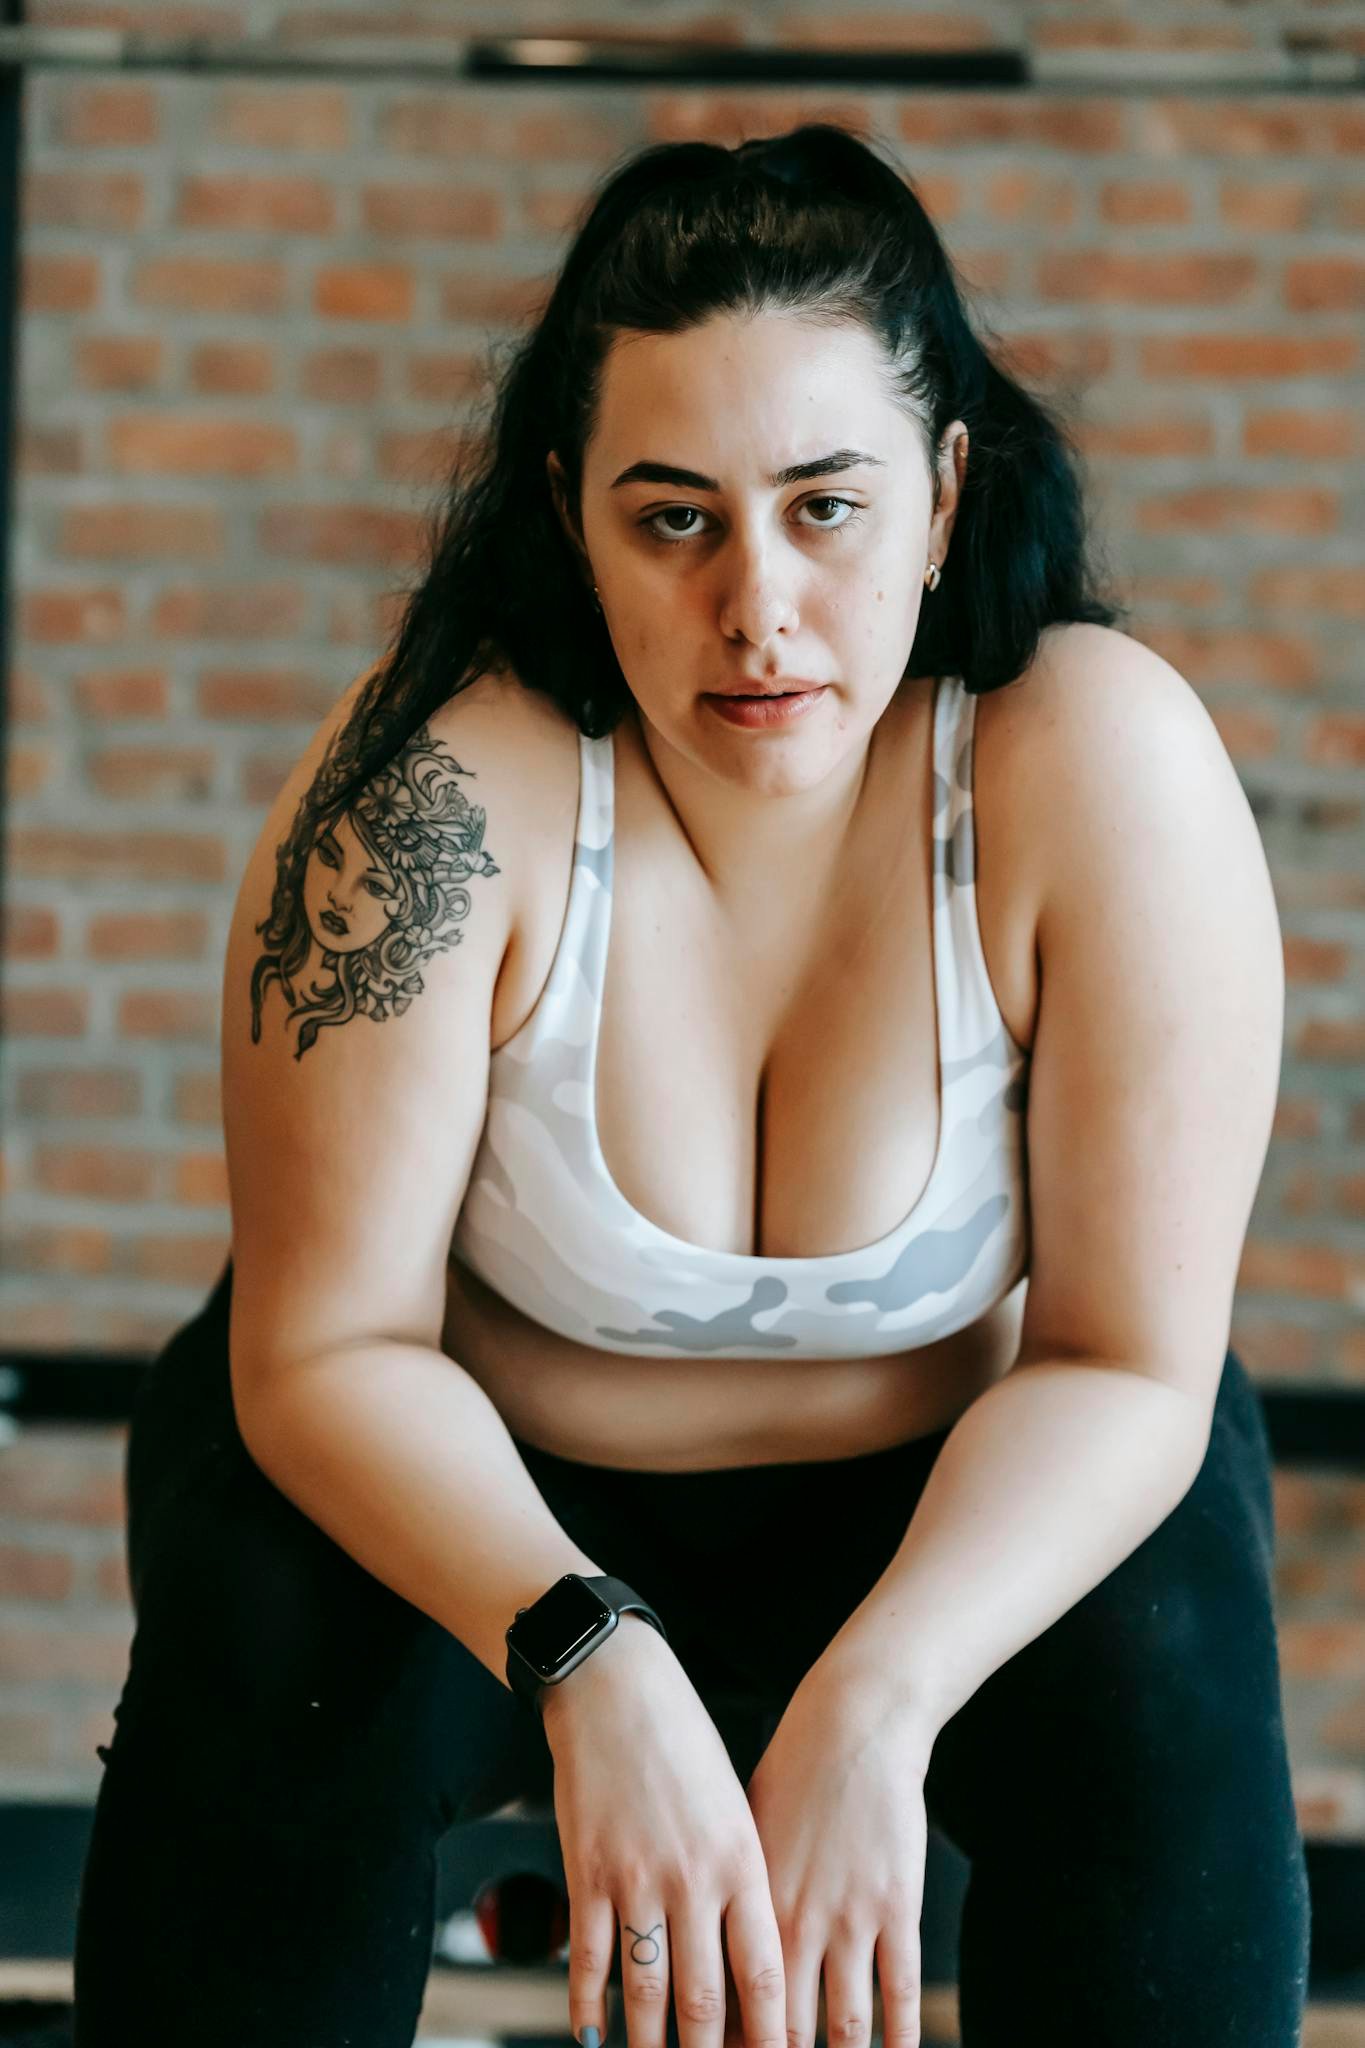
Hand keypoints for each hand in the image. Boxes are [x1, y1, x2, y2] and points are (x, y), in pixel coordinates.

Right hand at [542, 1617, 787, 2047]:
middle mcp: (693, 1877)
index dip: (771, 2036)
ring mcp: (636, 1877)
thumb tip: (749, 1962)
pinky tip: (594, 2036)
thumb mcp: (734, 1808)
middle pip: (705, 2002)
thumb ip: (743, 1882)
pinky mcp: (586, 1870)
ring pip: (647, 1993)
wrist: (618, 1688)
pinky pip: (589, 1959)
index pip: (764, 1973)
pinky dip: (589, 2007)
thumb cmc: (686, 1745)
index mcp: (742, 1860)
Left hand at [743, 1669, 934, 2047]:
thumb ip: (731, 1896)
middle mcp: (796, 1920)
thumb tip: (705, 1949)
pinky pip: (902, 1991)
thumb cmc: (792, 1772)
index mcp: (749, 1903)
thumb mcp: (741, 1832)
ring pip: (846, 2025)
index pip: (733, 2002)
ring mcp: (851, 1916)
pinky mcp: (898, 1906)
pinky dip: (900, 2036)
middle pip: (785, 2029)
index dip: (733, 2044)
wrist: (854, 1725)